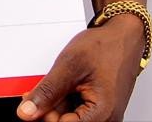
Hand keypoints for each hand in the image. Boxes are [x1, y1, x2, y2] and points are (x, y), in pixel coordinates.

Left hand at [17, 16, 143, 121]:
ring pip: (69, 116)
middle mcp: (107, 119)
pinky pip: (76, 110)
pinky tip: (65, 85)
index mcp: (102, 113)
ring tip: (61, 80)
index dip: (44, 112)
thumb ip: (47, 91)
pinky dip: (65, 98)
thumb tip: (28, 112)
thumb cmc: (105, 48)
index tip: (32, 100)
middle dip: (50, 106)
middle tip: (45, 85)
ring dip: (57, 102)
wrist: (123, 38)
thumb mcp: (69, 66)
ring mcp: (104, 115)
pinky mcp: (100, 110)